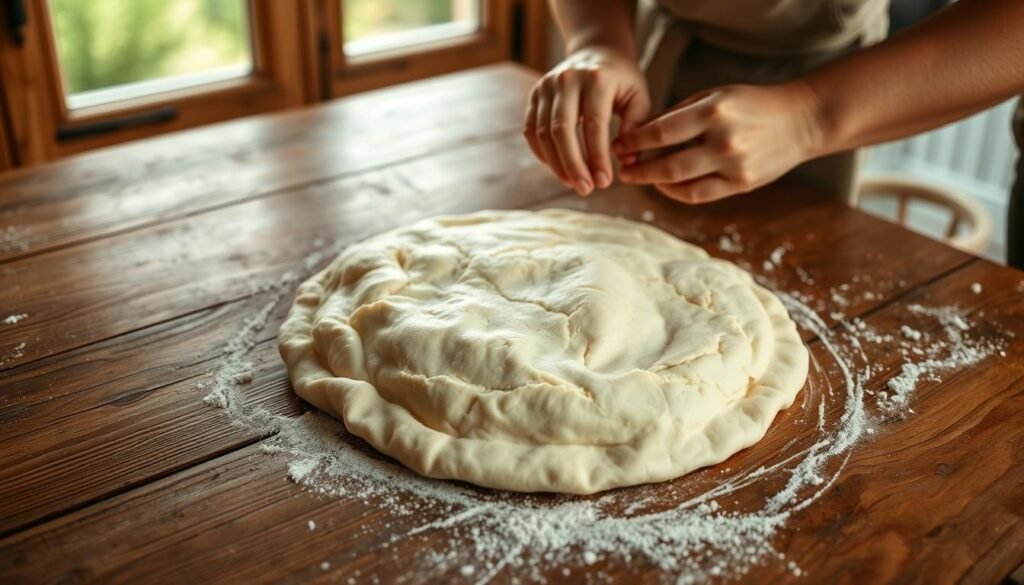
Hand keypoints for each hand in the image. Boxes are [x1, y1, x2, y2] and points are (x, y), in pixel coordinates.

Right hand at [524, 47, 650, 195]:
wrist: (597, 50)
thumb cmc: (622, 80)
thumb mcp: (638, 97)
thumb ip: (635, 128)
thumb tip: (627, 163)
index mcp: (596, 79)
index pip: (594, 125)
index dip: (598, 157)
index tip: (604, 182)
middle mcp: (567, 80)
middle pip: (562, 131)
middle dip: (573, 165)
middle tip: (586, 189)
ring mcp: (546, 86)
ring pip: (543, 133)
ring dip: (557, 164)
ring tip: (574, 184)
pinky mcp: (535, 95)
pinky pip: (532, 131)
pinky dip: (543, 154)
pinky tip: (558, 169)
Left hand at [613, 82, 823, 203]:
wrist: (801, 120)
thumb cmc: (750, 104)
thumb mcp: (714, 95)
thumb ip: (678, 114)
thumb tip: (639, 134)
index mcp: (714, 112)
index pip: (661, 132)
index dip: (635, 142)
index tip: (618, 145)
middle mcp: (724, 140)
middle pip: (667, 163)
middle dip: (638, 168)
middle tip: (621, 169)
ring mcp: (734, 166)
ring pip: (681, 183)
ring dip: (653, 182)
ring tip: (639, 177)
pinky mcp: (742, 184)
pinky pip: (699, 195)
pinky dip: (677, 192)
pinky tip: (665, 185)